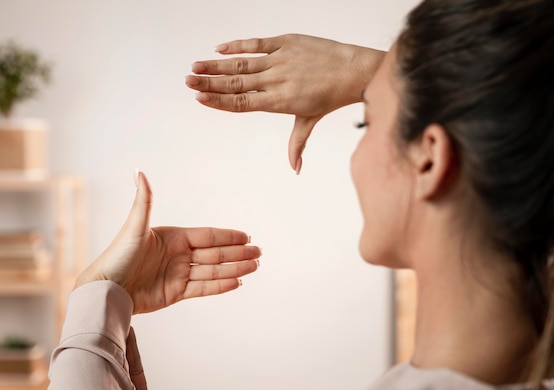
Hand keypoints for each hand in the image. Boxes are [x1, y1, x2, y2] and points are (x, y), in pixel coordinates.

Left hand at [74, 171, 261, 313]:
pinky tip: (237, 282)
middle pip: (215, 254)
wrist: (106, 290)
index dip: (228, 237)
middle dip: (238, 253)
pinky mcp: (176, 293)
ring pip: (214, 270)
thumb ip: (144, 201)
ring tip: (254, 267)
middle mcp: (178, 255)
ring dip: (235, 268)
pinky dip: (221, 285)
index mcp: (173, 238)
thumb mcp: (133, 227)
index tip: (246, 236)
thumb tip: (140, 171)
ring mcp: (178, 274)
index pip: (208, 237)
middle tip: (259, 253)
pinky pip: (204, 288)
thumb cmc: (116, 257)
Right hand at [186, 34, 384, 172]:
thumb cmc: (331, 97)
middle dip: (210, 82)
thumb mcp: (310, 121)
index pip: (242, 103)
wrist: (353, 71)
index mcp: (279, 102)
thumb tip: (295, 169)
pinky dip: (238, 45)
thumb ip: (297, 144)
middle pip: (236, 83)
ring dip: (217, 64)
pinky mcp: (286, 42)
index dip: (219, 101)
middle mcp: (276, 81)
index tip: (199, 98)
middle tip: (188, 80)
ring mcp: (280, 60)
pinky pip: (256, 43)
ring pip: (242, 63)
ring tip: (196, 66)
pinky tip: (220, 48)